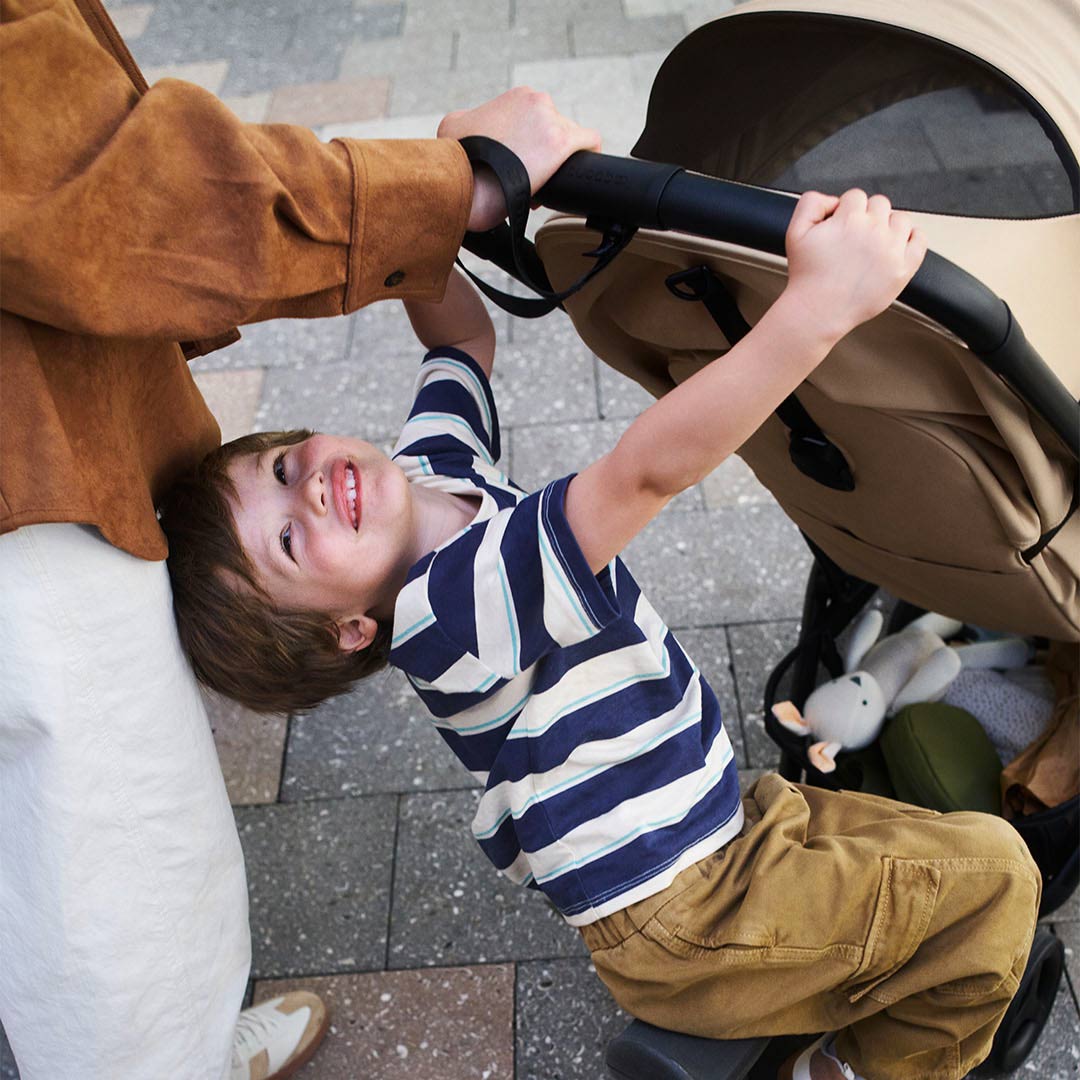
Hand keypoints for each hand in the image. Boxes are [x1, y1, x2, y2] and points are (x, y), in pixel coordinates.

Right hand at [439, 87, 601, 230]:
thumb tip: (476, 124)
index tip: (521, 169)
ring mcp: (550, 120)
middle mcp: (536, 101)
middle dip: (543, 158)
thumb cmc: (456, 162)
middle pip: (553, 132)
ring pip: (569, 141)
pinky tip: (576, 175)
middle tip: (529, 183)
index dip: (531, 147)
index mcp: (517, 98)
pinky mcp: (562, 141)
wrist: (462, 182)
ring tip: (539, 188)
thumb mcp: (453, 126)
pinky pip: (590, 142)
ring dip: (556, 165)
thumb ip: (471, 119)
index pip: (537, 121)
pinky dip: (587, 156)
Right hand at [781, 189, 926, 344]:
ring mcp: (892, 249)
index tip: (840, 227)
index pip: (856, 196)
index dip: (846, 210)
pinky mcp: (903, 268)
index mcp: (849, 219)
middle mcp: (874, 230)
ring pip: (901, 218)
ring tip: (872, 245)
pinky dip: (912, 239)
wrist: (818, 311)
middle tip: (854, 239)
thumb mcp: (795, 232)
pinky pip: (920, 240)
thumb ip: (811, 203)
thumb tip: (834, 199)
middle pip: (880, 204)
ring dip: (888, 226)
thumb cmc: (806, 276)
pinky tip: (895, 247)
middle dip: (867, 217)